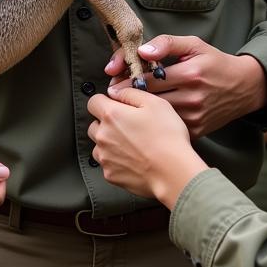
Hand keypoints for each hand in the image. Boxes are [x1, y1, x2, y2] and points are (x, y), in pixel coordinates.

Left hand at [87, 88, 205, 206]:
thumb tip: (115, 92)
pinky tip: (133, 160)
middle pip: (94, 125)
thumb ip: (130, 93)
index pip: (93, 102)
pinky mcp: (110, 175)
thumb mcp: (155, 103)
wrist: (173, 173)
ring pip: (98, 146)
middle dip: (106, 124)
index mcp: (111, 115)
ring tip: (131, 145)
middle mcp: (103, 136)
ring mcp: (105, 157)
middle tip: (128, 127)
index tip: (117, 106)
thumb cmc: (167, 137)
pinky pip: (107, 164)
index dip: (105, 101)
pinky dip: (115, 161)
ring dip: (109, 144)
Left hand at [106, 35, 266, 138]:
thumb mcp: (194, 44)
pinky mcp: (196, 132)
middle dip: (127, 99)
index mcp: (190, 73)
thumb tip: (142, 52)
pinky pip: (167, 131)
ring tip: (122, 109)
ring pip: (155, 118)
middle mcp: (192, 98)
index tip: (111, 82)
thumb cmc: (214, 63)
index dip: (126, 80)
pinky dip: (152, 127)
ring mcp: (194, 118)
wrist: (243, 88)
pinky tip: (141, 123)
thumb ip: (167, 43)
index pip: (148, 79)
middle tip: (111, 96)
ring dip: (136, 115)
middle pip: (149, 100)